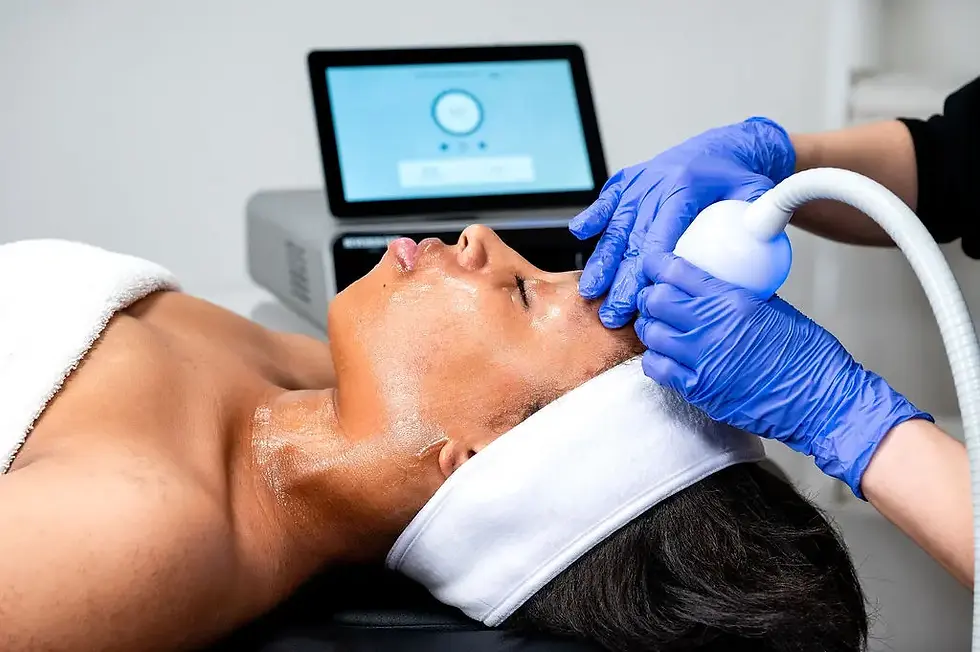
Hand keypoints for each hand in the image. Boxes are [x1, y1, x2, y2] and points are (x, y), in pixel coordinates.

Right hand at [571, 117, 795, 327]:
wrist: (727, 145)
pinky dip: (593, 217)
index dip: (648, 267)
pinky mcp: (629, 179)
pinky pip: (608, 199)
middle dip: (620, 279)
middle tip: (614, 313)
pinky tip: (581, 235)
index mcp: (686, 185)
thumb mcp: (758, 195)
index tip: (643, 297)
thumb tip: (762, 257)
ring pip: (615, 224)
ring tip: (590, 291)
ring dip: (601, 261)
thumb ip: (759, 221)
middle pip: (633, 237)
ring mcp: (640, 180)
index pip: (660, 233)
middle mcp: (657, 181)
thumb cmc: (741, 176)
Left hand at [635, 253, 931, 496]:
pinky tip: (667, 356)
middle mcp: (711, 328)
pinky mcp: (698, 390)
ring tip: (661, 327)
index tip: (654, 264)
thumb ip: (740, 294)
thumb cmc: (808, 356)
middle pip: (654, 301)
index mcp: (731, 302)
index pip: (675, 272)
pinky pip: (656, 368)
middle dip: (650, 296)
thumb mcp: (775, 308)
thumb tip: (718, 282)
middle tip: (656, 298)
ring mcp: (701, 361)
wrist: (821, 401)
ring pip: (651, 334)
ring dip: (652, 327)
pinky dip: (656, 359)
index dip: (657, 265)